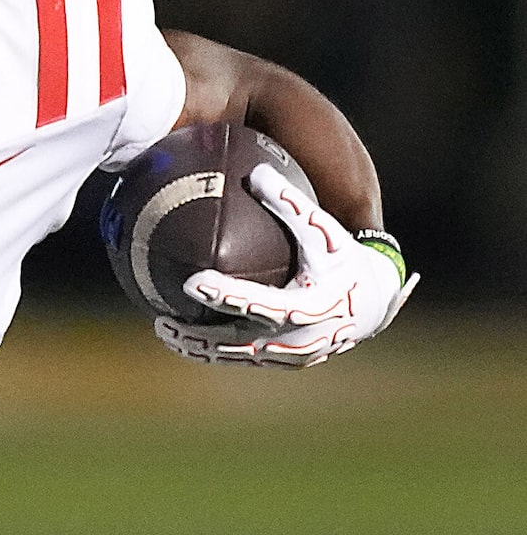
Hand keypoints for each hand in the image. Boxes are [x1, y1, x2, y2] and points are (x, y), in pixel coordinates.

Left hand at [161, 165, 415, 368]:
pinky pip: (240, 359)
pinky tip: (181, 338)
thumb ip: (292, 204)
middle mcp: (299, 338)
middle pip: (239, 341)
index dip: (227, 295)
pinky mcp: (281, 362)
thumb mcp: (324, 231)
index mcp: (311, 306)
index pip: (261, 303)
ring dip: (197, 347)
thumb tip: (255, 172)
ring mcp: (289, 356)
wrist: (373, 303)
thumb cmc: (344, 261)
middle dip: (198, 335)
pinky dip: (210, 351)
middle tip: (162, 320)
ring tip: (163, 329)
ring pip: (234, 356)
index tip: (192, 282)